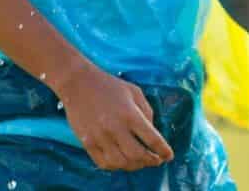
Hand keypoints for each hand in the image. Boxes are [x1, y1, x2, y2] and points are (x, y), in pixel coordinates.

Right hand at [54, 62, 173, 170]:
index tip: (169, 156)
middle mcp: (115, 128)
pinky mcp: (87, 142)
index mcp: (130, 114)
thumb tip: (152, 132)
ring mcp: (99, 137)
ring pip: (121, 163)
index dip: (163, 150)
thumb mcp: (135, 92)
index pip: (152, 139)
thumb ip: (147, 112)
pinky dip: (116, 166)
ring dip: (134, 166)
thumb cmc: (110, 85)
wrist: (78, 83)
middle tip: (156, 161)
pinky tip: (122, 161)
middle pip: (137, 155)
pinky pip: (103, 163)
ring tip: (141, 162)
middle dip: (151, 161)